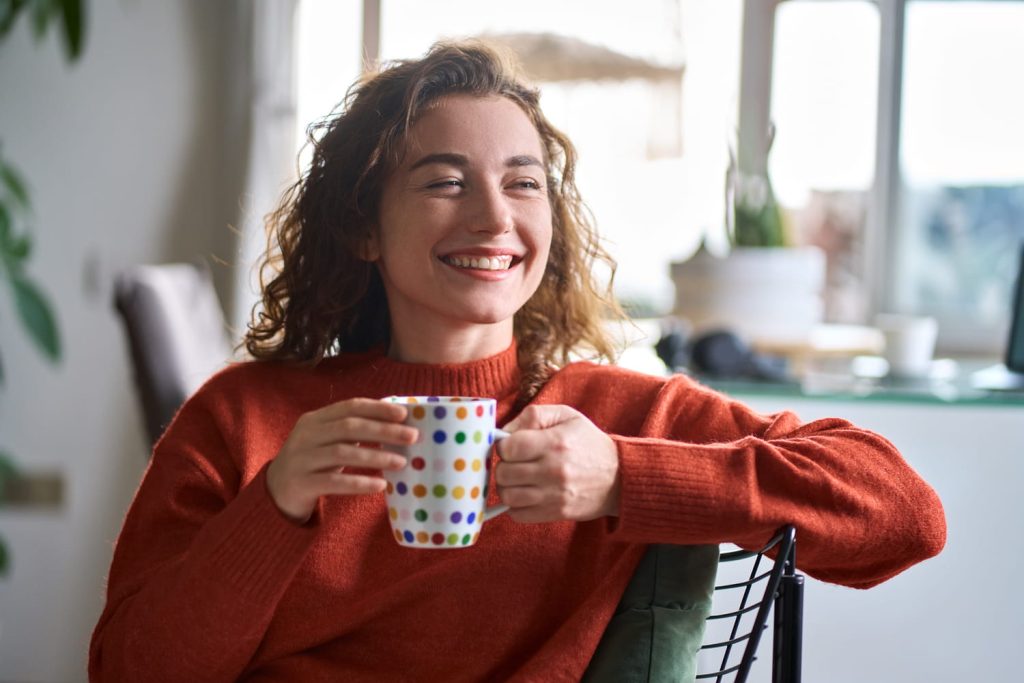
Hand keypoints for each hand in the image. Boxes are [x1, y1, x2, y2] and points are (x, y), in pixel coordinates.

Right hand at [267, 398, 416, 523]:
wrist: (275, 491)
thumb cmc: (312, 462)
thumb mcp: (326, 440)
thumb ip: (352, 431)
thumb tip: (397, 425)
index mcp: (314, 419)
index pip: (349, 407)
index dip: (377, 408)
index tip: (404, 414)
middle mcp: (306, 435)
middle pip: (349, 427)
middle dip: (383, 430)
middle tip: (412, 437)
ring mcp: (301, 459)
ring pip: (343, 453)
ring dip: (376, 456)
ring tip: (401, 462)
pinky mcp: (301, 483)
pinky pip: (334, 482)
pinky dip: (359, 483)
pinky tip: (380, 485)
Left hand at [494, 404, 620, 522]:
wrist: (620, 476)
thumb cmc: (588, 442)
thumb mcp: (566, 416)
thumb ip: (534, 415)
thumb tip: (503, 431)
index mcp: (555, 443)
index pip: (508, 447)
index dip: (504, 446)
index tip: (512, 446)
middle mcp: (554, 470)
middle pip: (504, 473)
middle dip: (504, 466)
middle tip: (515, 463)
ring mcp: (555, 495)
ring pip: (507, 495)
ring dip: (507, 487)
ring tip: (518, 479)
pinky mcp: (556, 513)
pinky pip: (518, 514)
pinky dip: (516, 505)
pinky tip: (526, 494)